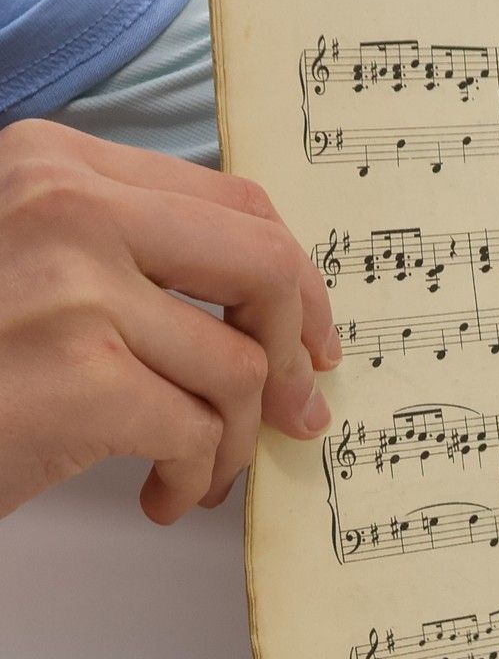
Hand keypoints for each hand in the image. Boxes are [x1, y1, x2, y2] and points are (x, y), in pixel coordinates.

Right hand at [0, 118, 338, 523]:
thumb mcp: (31, 267)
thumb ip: (131, 255)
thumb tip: (279, 303)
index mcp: (52, 163)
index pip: (233, 201)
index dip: (292, 275)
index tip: (306, 334)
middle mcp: (64, 207)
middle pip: (262, 265)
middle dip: (294, 348)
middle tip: (296, 409)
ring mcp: (71, 289)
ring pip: (238, 367)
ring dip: (233, 439)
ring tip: (194, 472)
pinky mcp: (81, 377)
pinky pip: (201, 432)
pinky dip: (195, 477)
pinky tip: (158, 496)